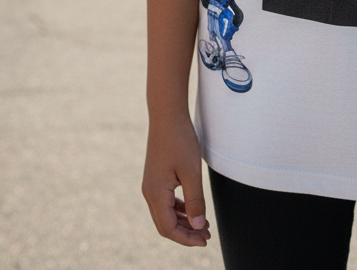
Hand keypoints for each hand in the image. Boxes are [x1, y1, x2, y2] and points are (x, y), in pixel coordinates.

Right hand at [142, 114, 210, 246]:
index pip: (169, 228)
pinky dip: (179, 210)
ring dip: (184, 222)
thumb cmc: (180, 140)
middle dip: (186, 233)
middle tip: (207, 235)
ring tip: (203, 224)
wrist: (167, 116)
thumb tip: (198, 226)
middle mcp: (149, 193)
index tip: (204, 240)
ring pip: (166, 214)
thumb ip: (195, 201)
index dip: (186, 238)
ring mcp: (151, 186)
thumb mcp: (192, 172)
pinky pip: (166, 202)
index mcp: (156, 194)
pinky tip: (193, 209)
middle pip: (165, 225)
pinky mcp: (156, 179)